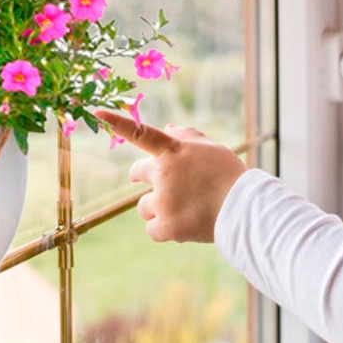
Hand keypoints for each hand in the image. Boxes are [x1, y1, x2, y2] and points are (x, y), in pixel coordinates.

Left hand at [94, 109, 246, 242]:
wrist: (245, 209)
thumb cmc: (229, 175)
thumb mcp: (210, 148)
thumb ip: (185, 135)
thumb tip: (167, 126)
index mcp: (173, 151)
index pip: (141, 133)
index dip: (118, 122)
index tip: (97, 113)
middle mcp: (164, 173)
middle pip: (137, 174)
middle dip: (144, 178)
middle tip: (164, 184)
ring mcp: (164, 200)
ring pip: (143, 206)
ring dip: (156, 207)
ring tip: (183, 208)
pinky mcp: (167, 226)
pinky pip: (151, 229)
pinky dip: (163, 229)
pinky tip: (182, 224)